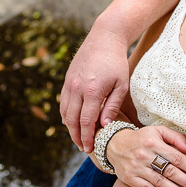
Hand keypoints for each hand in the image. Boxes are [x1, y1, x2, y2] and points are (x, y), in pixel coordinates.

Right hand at [60, 25, 130, 151]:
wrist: (104, 37)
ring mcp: (69, 83)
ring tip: (78, 138)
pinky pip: (63, 102)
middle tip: (83, 148)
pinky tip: (72, 121)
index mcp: (93, 91)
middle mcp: (77, 88)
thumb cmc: (117, 62)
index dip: (87, 137)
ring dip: (70, 127)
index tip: (89, 148)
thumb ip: (113, 106)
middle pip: (72, 120)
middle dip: (77, 137)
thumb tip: (105, 125)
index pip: (86, 121)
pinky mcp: (67, 79)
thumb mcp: (122, 85)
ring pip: (65, 112)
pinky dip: (66, 114)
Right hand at [105, 125, 185, 186]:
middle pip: (169, 171)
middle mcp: (145, 155)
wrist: (115, 144)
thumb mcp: (158, 131)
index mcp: (154, 142)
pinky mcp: (130, 178)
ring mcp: (136, 167)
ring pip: (159, 181)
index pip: (176, 157)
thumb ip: (176, 138)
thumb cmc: (143, 138)